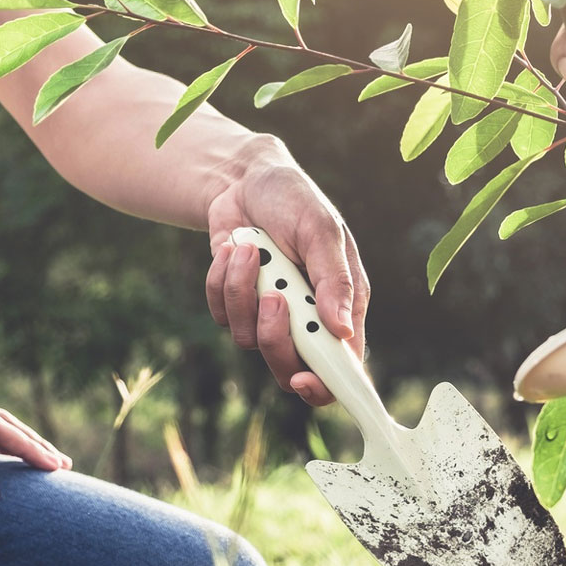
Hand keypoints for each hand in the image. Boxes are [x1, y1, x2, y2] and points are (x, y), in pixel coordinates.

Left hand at [202, 135, 367, 407]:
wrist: (244, 180)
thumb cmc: (295, 200)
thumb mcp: (321, 231)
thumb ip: (334, 280)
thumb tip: (344, 331)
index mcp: (342, 307)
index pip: (342, 368)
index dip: (325, 386)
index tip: (303, 379)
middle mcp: (308, 319)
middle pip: (288, 366)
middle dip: (274, 337)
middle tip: (273, 297)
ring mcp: (270, 315)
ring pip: (248, 339)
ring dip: (243, 291)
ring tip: (249, 250)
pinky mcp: (236, 304)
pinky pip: (222, 315)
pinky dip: (222, 281)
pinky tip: (233, 249)